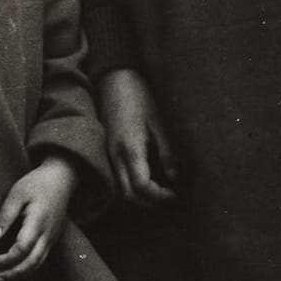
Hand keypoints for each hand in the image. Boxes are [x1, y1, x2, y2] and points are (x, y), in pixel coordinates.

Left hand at [0, 154, 78, 280]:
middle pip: (32, 262)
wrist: (61, 178)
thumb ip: (6, 215)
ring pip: (38, 263)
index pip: (23, 248)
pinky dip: (28, 268)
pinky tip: (16, 269)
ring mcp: (52, 237)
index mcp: (38, 221)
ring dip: (21, 274)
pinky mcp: (53, 238)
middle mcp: (48, 233)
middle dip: (14, 274)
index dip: (8, 259)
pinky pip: (42, 258)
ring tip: (3, 278)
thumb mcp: (17, 193)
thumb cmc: (37, 184)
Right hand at [97, 67, 177, 205]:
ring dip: (138, 196)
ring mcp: (107, 152)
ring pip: (119, 188)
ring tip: (157, 191)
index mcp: (130, 148)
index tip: (174, 194)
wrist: (115, 78)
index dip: (158, 196)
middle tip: (167, 197)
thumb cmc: (139, 97)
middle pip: (128, 194)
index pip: (141, 186)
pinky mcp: (105, 148)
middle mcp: (115, 154)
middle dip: (149, 202)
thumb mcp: (159, 123)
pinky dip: (128, 186)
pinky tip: (143, 179)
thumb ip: (166, 152)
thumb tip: (173, 177)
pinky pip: (115, 177)